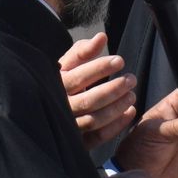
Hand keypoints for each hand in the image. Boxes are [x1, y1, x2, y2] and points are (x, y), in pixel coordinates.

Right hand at [60, 33, 138, 149]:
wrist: (46, 108)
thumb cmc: (62, 80)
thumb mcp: (68, 63)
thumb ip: (84, 51)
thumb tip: (102, 37)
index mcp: (56, 85)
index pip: (79, 77)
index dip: (100, 68)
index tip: (120, 61)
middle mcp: (59, 107)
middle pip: (89, 100)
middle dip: (114, 89)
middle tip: (131, 79)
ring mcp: (67, 125)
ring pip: (94, 119)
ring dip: (117, 108)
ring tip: (132, 95)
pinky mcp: (77, 141)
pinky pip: (97, 137)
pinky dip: (115, 126)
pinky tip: (129, 112)